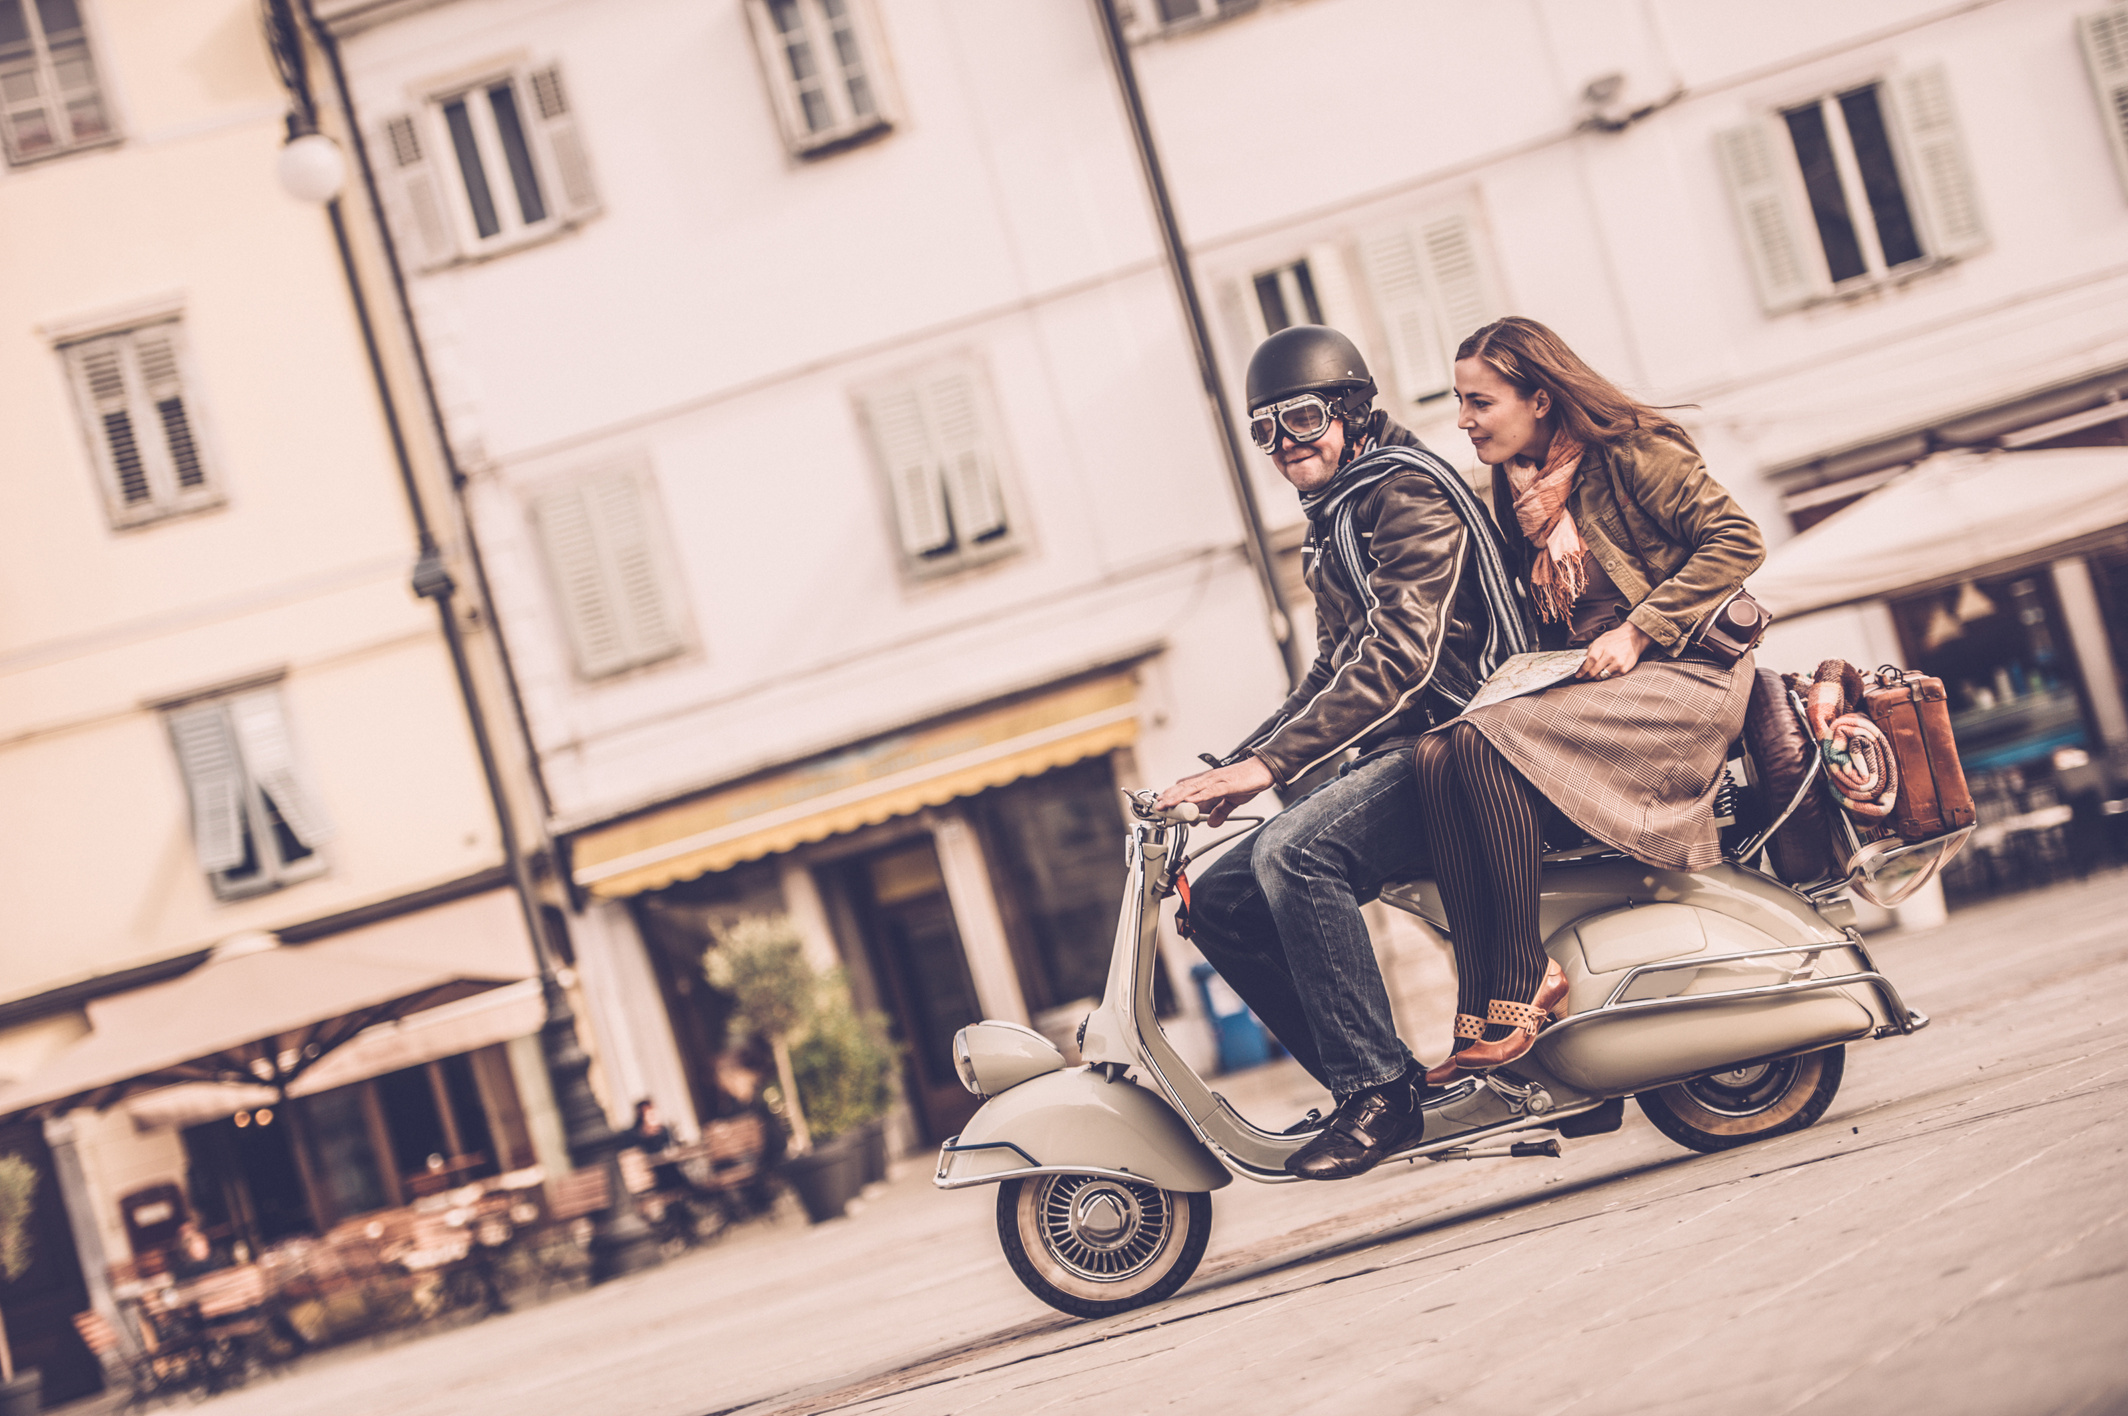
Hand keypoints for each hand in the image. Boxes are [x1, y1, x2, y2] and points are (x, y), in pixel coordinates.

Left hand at [1156, 756, 1274, 826]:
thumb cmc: (1247, 781)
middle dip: (1170, 797)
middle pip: (1184, 788)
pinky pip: (1210, 791)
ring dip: (1179, 797)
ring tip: (1167, 804)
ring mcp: (1217, 780)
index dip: (1173, 795)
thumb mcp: (1232, 800)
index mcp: (1208, 781)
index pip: (1186, 787)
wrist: (1264, 770)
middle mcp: (1209, 779)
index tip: (1162, 804)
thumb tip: (1212, 823)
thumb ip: (1220, 811)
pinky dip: (1199, 797)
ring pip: (1193, 789)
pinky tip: (1190, 801)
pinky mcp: (1227, 784)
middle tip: (1158, 807)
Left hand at [1577, 622, 1653, 680]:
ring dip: (1597, 676)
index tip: (1578, 675)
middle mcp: (1610, 655)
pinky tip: (1607, 669)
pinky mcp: (1624, 669)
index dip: (1582, 670)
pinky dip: (1607, 675)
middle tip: (1583, 677)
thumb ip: (1591, 651)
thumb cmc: (1616, 638)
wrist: (1634, 637)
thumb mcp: (1600, 640)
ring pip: (1602, 676)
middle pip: (1594, 671)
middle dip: (1586, 676)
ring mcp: (1618, 663)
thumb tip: (1583, 663)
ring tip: (1596, 673)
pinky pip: (1610, 677)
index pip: (1589, 661)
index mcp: (1602, 646)